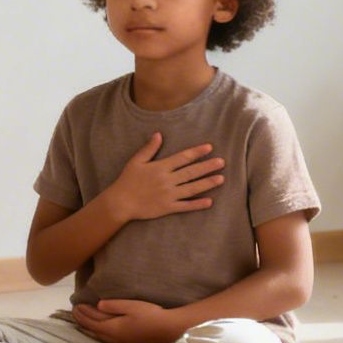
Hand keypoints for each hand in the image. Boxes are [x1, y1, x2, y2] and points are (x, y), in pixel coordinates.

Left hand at [71, 298, 183, 342]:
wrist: (168, 329)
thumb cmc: (151, 315)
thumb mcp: (131, 306)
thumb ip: (114, 306)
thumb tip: (98, 305)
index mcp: (113, 328)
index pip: (92, 321)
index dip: (83, 314)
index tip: (75, 305)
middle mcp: (114, 337)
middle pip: (94, 329)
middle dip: (83, 321)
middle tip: (74, 312)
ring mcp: (121, 342)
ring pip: (99, 336)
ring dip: (89, 328)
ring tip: (82, 322)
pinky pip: (106, 338)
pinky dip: (98, 333)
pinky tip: (100, 331)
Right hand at [102, 133, 223, 222]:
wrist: (120, 202)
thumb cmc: (127, 180)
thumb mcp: (136, 161)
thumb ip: (149, 148)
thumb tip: (159, 134)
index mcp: (160, 167)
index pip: (182, 158)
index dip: (197, 152)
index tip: (209, 148)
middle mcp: (167, 180)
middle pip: (191, 172)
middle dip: (207, 166)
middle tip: (222, 162)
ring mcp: (168, 195)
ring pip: (191, 188)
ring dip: (207, 183)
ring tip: (221, 179)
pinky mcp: (167, 208)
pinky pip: (185, 206)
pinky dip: (197, 204)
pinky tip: (209, 201)